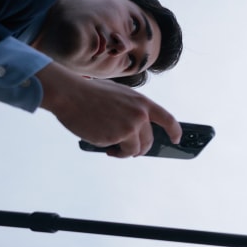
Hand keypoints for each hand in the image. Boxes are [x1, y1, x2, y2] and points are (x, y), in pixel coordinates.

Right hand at [37, 62, 181, 156]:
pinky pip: (117, 150)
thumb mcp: (120, 95)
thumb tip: (138, 129)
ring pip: (135, 150)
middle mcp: (139, 115)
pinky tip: (101, 142)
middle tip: (131, 151)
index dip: (175, 131)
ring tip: (114, 150)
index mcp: (142, 102)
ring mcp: (128, 127)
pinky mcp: (115, 138)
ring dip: (126, 153)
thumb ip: (133, 109)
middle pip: (149, 141)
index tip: (176, 139)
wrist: (70, 94)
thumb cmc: (91, 93)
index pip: (168, 119)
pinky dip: (111, 151)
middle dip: (141, 149)